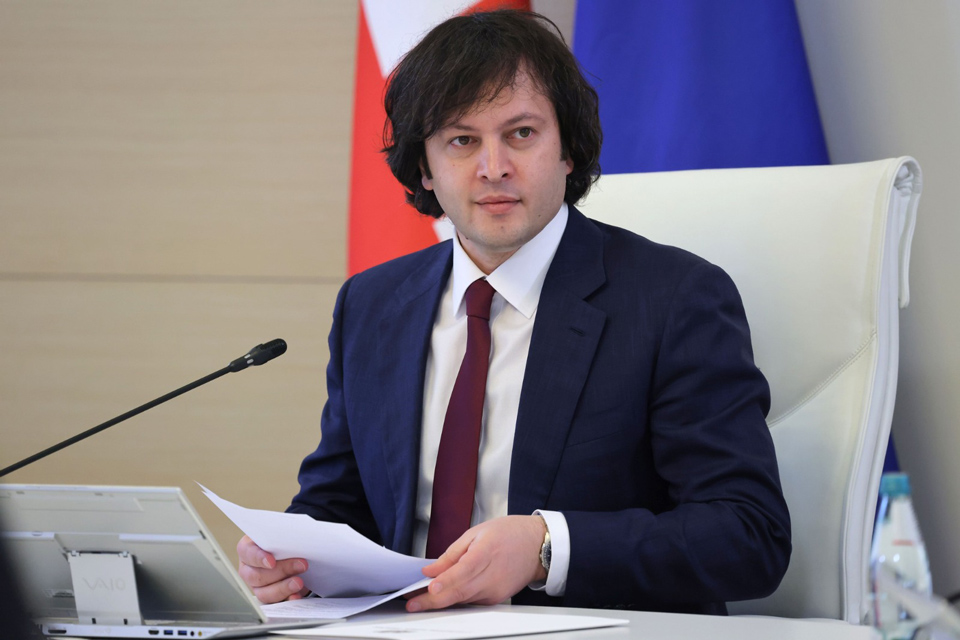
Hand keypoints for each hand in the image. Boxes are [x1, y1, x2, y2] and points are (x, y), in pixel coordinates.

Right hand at [236, 535, 309, 602]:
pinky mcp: (269, 596)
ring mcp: (257, 585)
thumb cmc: (282, 540)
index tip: (272, 561)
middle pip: (257, 576)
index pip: (248, 553)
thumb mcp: (281, 534)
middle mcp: (248, 569)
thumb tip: (296, 541)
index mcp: (247, 549)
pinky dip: (287, 599)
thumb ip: (283, 536)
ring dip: (283, 588)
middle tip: (301, 565)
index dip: (259, 558)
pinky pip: (275, 603)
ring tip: (299, 582)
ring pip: (264, 593)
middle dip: (281, 571)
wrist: (291, 550)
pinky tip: (296, 596)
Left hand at [405, 515, 546, 611]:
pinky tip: (443, 597)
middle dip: (432, 601)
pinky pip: (471, 602)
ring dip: (441, 602)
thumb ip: (451, 553)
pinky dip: (455, 600)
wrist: (537, 546)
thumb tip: (431, 570)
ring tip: (420, 600)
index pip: (461, 573)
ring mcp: (494, 591)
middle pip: (458, 594)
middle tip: (412, 604)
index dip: (443, 584)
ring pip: (462, 601)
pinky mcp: (496, 599)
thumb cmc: (510, 534)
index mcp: (485, 553)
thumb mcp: (477, 533)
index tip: (425, 589)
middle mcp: (491, 577)